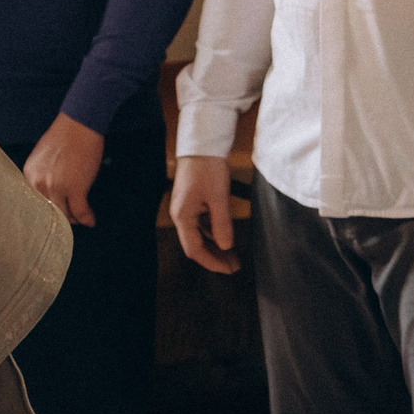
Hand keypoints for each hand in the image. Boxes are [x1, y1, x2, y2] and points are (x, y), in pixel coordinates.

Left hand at [24, 113, 103, 226]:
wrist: (79, 124)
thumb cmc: (65, 135)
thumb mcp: (43, 157)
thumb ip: (42, 175)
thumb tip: (51, 192)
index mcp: (30, 174)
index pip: (36, 201)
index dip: (47, 209)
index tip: (55, 213)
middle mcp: (39, 183)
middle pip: (49, 211)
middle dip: (61, 216)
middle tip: (70, 218)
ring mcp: (56, 187)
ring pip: (64, 214)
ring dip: (74, 218)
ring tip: (80, 219)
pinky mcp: (75, 188)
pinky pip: (80, 211)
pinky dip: (86, 218)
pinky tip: (90, 220)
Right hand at [170, 155, 240, 273]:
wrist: (202, 144)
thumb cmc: (207, 168)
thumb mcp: (219, 198)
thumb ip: (222, 224)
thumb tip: (226, 246)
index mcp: (182, 216)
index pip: (194, 250)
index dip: (212, 262)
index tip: (229, 269)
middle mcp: (180, 215)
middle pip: (194, 245)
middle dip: (214, 257)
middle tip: (233, 265)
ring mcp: (185, 208)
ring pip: (198, 235)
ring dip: (214, 246)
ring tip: (232, 254)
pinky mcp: (191, 202)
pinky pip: (200, 224)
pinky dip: (212, 233)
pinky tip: (224, 237)